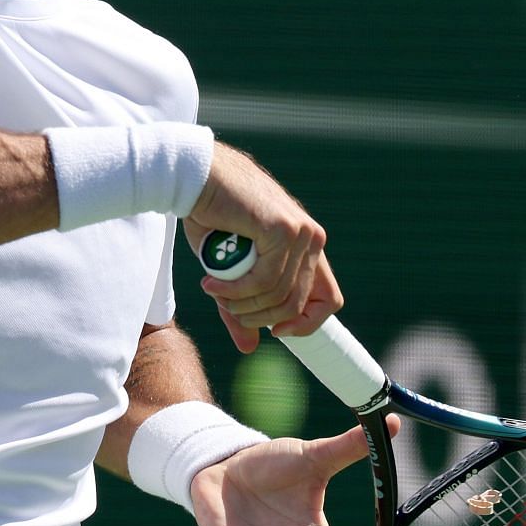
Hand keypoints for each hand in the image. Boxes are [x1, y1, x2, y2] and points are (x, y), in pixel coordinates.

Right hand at [183, 144, 339, 352]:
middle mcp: (312, 239)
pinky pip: (264, 279)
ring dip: (241, 303)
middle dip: (258, 316)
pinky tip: (212, 284)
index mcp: (307, 247)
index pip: (328, 299)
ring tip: (214, 291)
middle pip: (298, 303)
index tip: (274, 332)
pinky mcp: (283, 229)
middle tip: (226, 308)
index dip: (306, 324)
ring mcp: (301, 233)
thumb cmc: (211, 217)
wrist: (197, 178)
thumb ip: (242, 306)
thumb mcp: (228, 272)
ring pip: (279, 294)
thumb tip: (250, 347)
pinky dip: (235, 289)